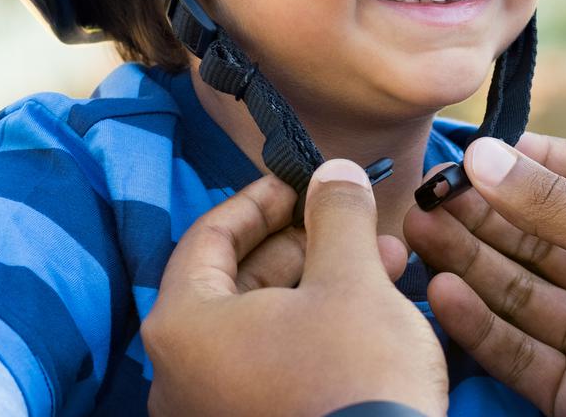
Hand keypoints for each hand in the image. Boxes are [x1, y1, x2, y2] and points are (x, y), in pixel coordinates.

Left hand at [143, 159, 447, 416]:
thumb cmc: (354, 381)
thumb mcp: (352, 281)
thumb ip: (336, 216)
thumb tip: (333, 173)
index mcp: (183, 327)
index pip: (208, 236)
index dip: (261, 199)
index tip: (303, 181)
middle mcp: (180, 375)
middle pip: (236, 280)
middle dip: (305, 241)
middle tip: (352, 218)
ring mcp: (213, 411)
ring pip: (264, 322)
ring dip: (322, 281)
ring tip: (385, 258)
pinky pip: (274, 363)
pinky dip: (316, 328)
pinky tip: (373, 307)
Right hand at [404, 133, 565, 416]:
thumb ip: (556, 203)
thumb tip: (483, 156)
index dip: (536, 161)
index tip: (482, 152)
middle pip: (542, 236)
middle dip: (484, 212)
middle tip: (428, 192)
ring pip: (520, 290)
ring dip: (467, 260)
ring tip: (418, 230)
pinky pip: (519, 349)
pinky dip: (478, 323)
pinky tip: (442, 292)